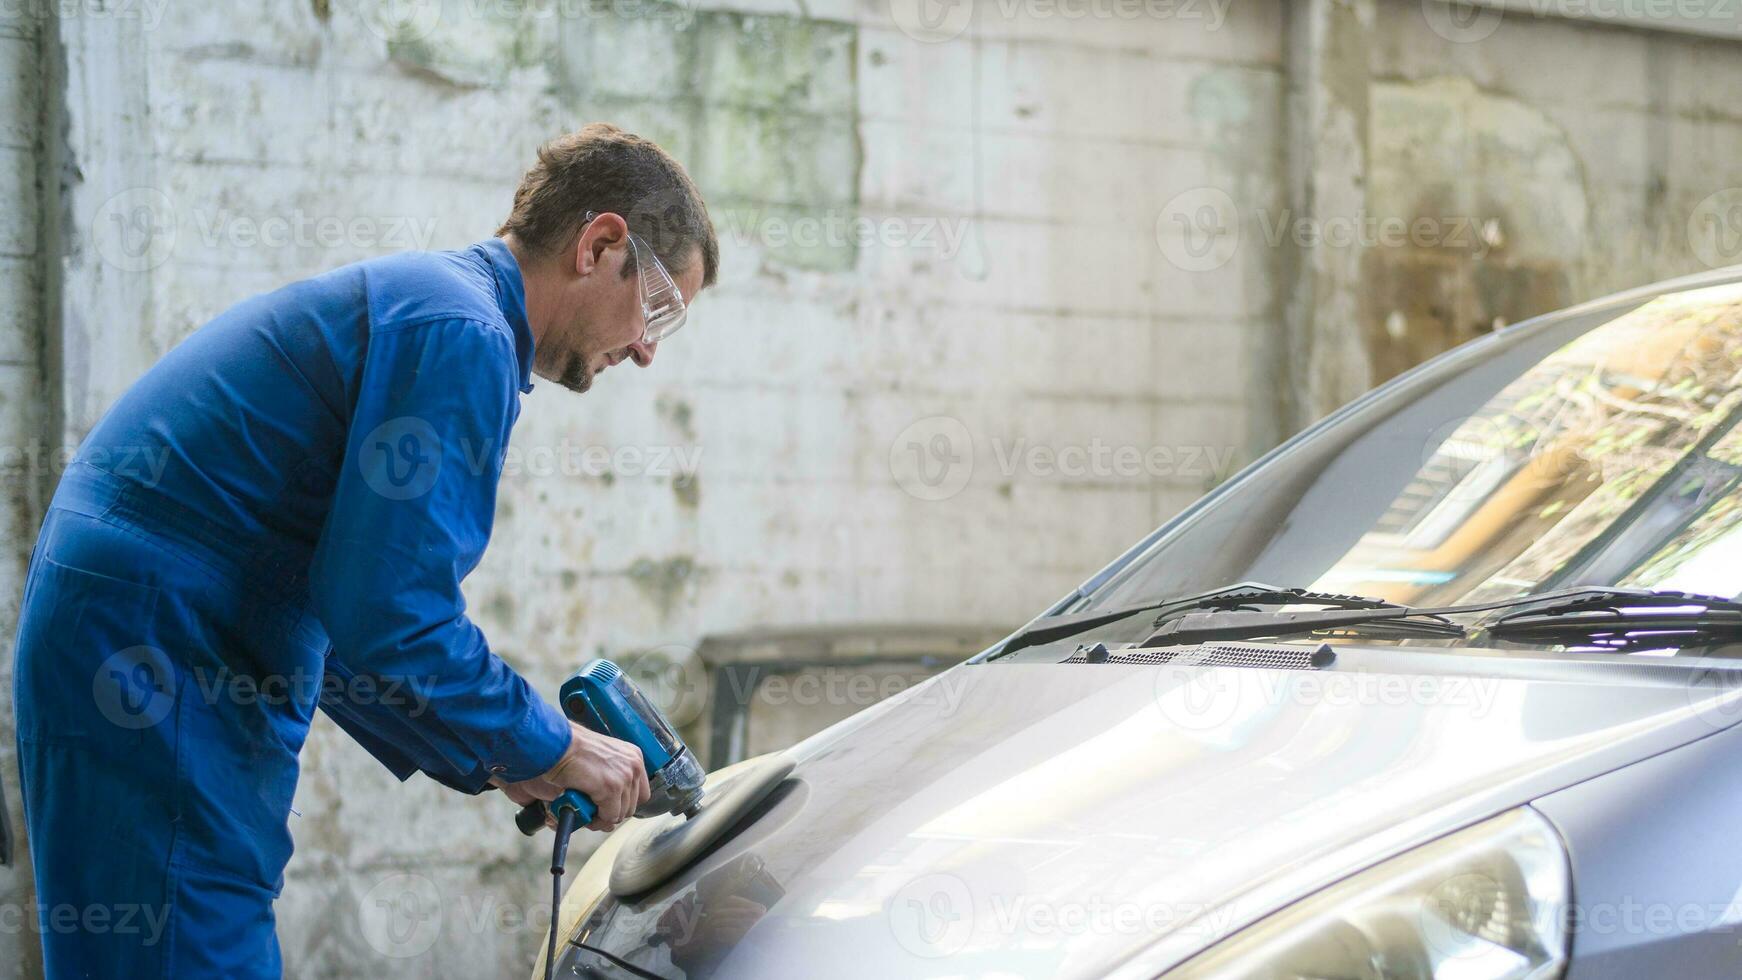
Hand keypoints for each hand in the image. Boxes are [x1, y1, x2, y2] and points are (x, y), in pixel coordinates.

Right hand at [492, 721, 650, 830]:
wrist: (556, 744)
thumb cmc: (570, 749)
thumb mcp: (601, 759)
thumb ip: (610, 777)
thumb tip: (611, 806)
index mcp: (633, 756)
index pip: (640, 793)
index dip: (623, 804)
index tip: (609, 806)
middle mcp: (633, 765)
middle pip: (631, 806)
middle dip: (610, 813)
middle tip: (590, 810)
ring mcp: (624, 777)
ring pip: (619, 814)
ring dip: (600, 817)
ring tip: (583, 808)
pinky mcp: (611, 788)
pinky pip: (608, 816)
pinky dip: (594, 818)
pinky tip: (581, 807)